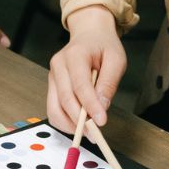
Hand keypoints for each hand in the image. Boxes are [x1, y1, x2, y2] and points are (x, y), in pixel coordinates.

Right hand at [46, 6, 125, 129]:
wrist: (89, 34)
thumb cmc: (104, 46)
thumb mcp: (116, 59)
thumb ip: (109, 83)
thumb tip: (102, 107)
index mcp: (75, 54)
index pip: (80, 85)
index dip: (89, 106)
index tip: (101, 122)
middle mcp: (58, 65)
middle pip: (65, 98)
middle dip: (79, 120)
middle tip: (96, 134)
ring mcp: (52, 76)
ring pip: (54, 108)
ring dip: (70, 124)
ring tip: (88, 132)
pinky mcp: (52, 86)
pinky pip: (54, 109)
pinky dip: (65, 121)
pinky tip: (78, 125)